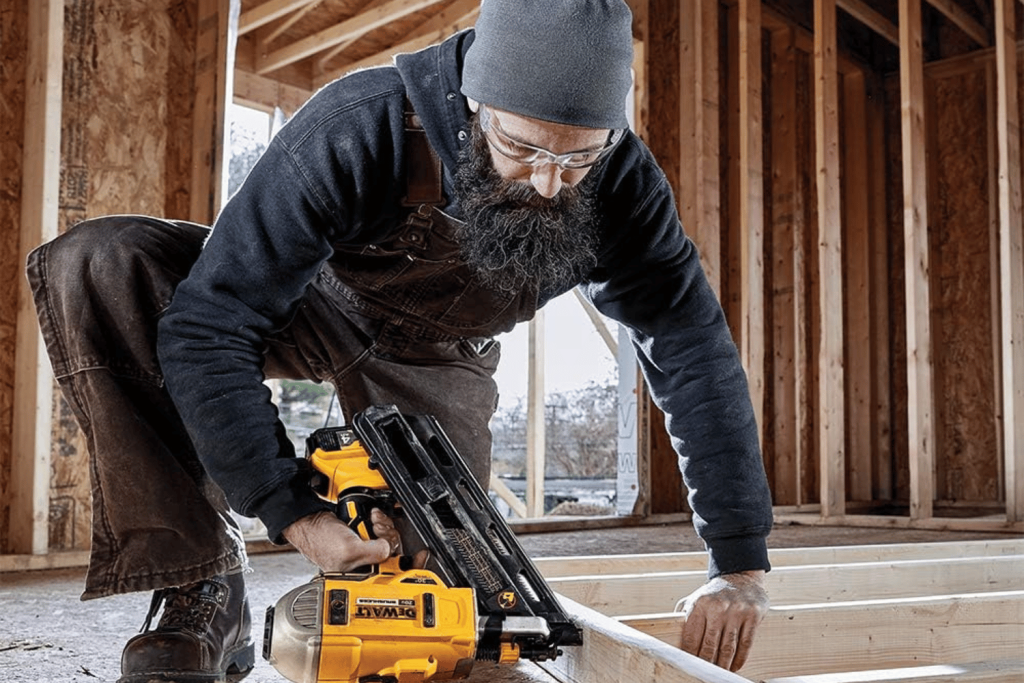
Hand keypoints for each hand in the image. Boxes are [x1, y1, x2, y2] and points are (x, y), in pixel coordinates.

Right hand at [282, 509, 400, 572]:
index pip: (394, 579)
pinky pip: (386, 531)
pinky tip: (373, 519)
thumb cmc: (321, 541)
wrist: (312, 521)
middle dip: (391, 538)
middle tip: (378, 530)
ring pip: (393, 541)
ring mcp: (369, 555)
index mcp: (363, 579)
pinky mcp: (369, 540)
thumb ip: (374, 553)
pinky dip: (382, 522)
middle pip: (397, 555)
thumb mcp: (348, 551)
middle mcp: (368, 569)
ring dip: (386, 527)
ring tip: (371, 523)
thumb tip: (390, 549)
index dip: (410, 568)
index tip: (420, 557)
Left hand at [674, 570, 768, 671]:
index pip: (691, 637)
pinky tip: (734, 667)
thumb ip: (684, 616)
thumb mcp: (696, 598)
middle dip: (706, 664)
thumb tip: (674, 640)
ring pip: (728, 648)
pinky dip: (740, 659)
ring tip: (719, 674)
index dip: (688, 655)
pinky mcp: (753, 615)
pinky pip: (746, 643)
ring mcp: (736, 611)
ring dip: (723, 665)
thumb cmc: (714, 594)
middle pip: (709, 645)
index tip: (688, 666)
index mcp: (699, 603)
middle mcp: (717, 607)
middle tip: (703, 674)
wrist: (741, 577)